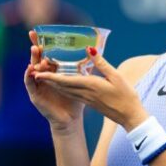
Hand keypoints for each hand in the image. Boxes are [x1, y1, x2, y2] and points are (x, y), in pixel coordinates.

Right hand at [24, 31, 84, 132]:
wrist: (71, 119)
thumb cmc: (76, 100)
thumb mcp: (82, 80)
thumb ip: (85, 66)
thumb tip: (93, 51)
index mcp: (53, 71)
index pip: (46, 53)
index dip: (41, 43)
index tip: (37, 31)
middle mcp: (44, 76)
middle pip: (37, 59)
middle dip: (34, 47)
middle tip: (33, 37)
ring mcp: (38, 85)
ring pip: (33, 69)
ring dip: (33, 59)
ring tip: (35, 51)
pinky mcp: (35, 95)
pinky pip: (30, 84)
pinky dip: (29, 76)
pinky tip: (30, 70)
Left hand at [32, 44, 148, 130]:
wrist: (130, 116)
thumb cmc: (126, 96)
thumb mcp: (116, 76)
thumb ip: (101, 63)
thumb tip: (89, 49)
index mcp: (90, 86)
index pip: (65, 80)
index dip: (50, 76)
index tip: (37, 71)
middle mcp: (85, 93)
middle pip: (61, 85)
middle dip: (47, 79)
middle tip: (35, 70)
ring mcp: (86, 99)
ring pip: (65, 90)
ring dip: (53, 84)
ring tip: (44, 76)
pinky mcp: (89, 102)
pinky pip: (72, 93)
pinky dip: (63, 87)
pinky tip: (61, 84)